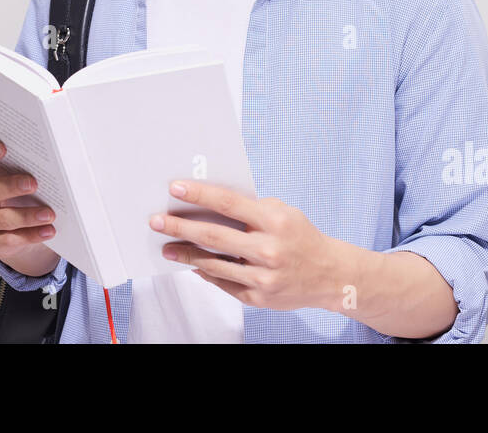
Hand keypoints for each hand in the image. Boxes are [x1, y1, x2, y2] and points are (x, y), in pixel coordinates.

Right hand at [0, 141, 59, 276]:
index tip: (3, 147)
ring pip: (1, 219)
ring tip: (49, 214)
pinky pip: (8, 240)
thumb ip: (16, 165)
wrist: (9, 227)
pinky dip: (31, 235)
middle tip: (34, 183)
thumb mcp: (10, 176)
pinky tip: (47, 230)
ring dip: (27, 216)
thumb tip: (43, 160)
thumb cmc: (10, 192)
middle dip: (11, 187)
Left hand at [148, 179, 344, 311]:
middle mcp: (268, 250)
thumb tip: (210, 203)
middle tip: (156, 221)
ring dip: (185, 254)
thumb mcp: (284, 213)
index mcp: (275, 221)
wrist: (330, 275)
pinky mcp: (259, 298)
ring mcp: (263, 277)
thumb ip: (252, 209)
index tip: (175, 188)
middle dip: (180, 227)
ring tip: (166, 246)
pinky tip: (193, 264)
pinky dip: (206, 272)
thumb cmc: (301, 237)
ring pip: (214, 264)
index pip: (229, 203)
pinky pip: (224, 283)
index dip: (200, 194)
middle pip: (214, 236)